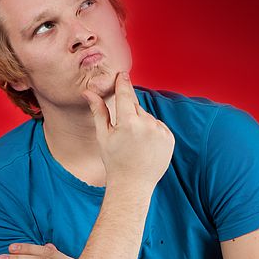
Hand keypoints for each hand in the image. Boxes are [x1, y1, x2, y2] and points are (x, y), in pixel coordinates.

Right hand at [82, 71, 174, 187]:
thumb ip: (99, 111)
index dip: (123, 83)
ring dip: (141, 123)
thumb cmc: (114, 160)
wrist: (133, 184)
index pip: (125, 94)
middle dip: (129, 113)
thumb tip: (88, 91)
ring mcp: (160, 132)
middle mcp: (146, 125)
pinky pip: (159, 126)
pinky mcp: (170, 138)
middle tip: (123, 132)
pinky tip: (145, 145)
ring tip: (135, 143)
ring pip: (148, 117)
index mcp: (128, 122)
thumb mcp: (103, 135)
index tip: (122, 74)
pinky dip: (152, 131)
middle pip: (136, 107)